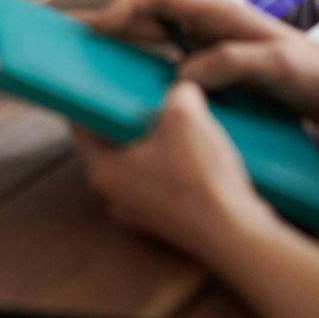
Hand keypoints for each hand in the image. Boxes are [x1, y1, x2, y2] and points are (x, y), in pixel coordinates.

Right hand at [73, 0, 318, 122]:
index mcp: (218, 13)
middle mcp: (207, 25)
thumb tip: (181, 76)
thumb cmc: (315, 72)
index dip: (125, 6)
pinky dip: (143, 72)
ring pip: (151, 40)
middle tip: (70, 39)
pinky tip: (128, 91)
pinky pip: (167, 65)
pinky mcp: (214, 71)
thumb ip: (230, 64)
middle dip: (108, 23)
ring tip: (87, 62)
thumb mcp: (276, 66)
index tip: (100, 28)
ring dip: (121, 46)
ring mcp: (209, 47)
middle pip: (145, 15)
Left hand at [74, 81, 277, 258]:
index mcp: (102, 170)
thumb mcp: (185, 116)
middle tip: (154, 97)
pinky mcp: (167, 222)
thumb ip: (175, 93)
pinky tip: (200, 152)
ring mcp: (140, 213)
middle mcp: (113, 195)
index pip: (83, 125)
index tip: (107, 82)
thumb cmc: (200, 178)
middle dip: (135, 118)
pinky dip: (176, 165)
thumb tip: (180, 90)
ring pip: (141, 164)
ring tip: (183, 123)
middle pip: (114, 144)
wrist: (236, 235)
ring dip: (160, 142)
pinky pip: (162, 183)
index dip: (95, 98)